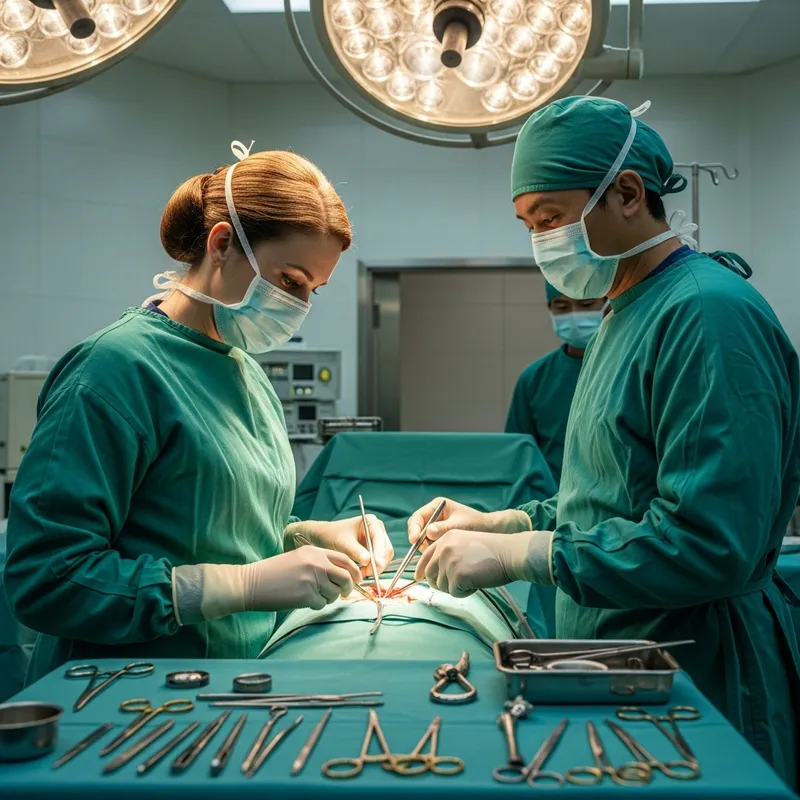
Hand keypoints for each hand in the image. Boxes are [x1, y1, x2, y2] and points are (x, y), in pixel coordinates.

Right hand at [172, 547, 363, 622]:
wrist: (251, 582)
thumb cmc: (274, 572)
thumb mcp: (298, 558)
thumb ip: (319, 563)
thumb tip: (343, 576)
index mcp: (315, 551)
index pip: (345, 560)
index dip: (354, 571)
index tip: (355, 580)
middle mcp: (316, 563)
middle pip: (346, 577)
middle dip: (348, 588)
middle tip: (343, 594)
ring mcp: (312, 579)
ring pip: (334, 594)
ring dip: (327, 598)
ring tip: (311, 595)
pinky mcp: (306, 595)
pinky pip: (321, 604)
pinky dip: (315, 605)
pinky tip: (301, 600)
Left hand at [286, 517, 393, 579]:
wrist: (322, 538)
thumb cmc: (331, 536)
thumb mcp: (342, 543)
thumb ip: (355, 551)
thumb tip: (368, 561)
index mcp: (371, 522)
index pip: (380, 539)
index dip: (380, 553)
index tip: (377, 565)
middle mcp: (377, 530)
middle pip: (386, 549)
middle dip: (378, 562)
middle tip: (367, 573)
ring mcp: (376, 540)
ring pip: (384, 557)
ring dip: (375, 568)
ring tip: (361, 573)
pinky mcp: (373, 550)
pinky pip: (378, 562)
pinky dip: (372, 569)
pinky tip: (362, 572)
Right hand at [408, 497, 530, 549]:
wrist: (489, 532)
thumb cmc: (476, 524)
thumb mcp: (459, 525)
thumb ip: (443, 528)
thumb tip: (428, 532)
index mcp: (437, 506)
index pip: (418, 517)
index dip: (414, 529)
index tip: (414, 540)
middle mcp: (434, 515)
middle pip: (417, 529)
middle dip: (419, 540)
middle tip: (425, 551)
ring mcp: (435, 527)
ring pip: (422, 540)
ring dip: (426, 547)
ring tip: (439, 552)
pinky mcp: (439, 538)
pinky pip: (429, 545)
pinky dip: (432, 551)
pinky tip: (441, 556)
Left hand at [414, 529, 538, 597]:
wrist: (509, 553)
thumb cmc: (491, 551)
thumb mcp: (464, 544)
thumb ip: (447, 554)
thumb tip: (430, 575)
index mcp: (445, 538)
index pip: (425, 557)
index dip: (421, 570)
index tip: (418, 578)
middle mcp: (444, 548)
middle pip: (430, 574)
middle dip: (441, 583)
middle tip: (457, 584)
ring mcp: (449, 562)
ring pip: (442, 586)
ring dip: (456, 587)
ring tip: (473, 577)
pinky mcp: (457, 576)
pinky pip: (454, 593)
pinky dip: (465, 592)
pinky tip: (477, 581)